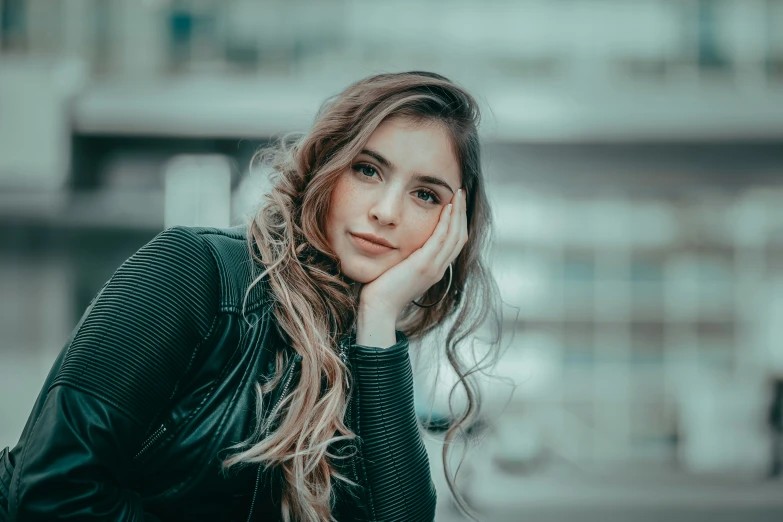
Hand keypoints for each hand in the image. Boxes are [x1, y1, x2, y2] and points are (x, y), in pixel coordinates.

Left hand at [359, 188, 467, 317]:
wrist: (379, 308)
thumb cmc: (382, 291)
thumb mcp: (400, 272)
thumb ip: (406, 260)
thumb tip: (402, 248)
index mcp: (435, 270)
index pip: (454, 243)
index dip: (458, 222)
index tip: (456, 205)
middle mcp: (439, 269)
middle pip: (460, 237)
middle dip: (462, 213)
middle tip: (461, 193)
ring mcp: (433, 267)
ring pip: (455, 235)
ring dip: (458, 212)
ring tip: (457, 194)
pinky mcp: (424, 265)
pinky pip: (441, 239)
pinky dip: (446, 222)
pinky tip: (447, 207)